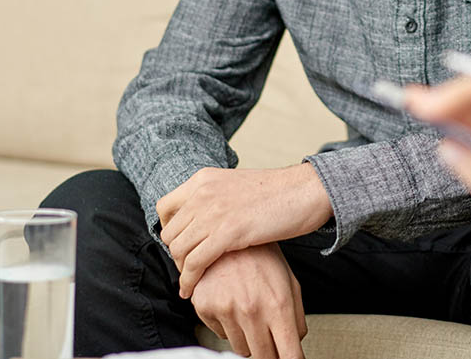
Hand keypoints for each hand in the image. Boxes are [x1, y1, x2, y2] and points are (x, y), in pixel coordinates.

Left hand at [157, 164, 331, 297]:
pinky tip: (191, 290)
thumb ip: (216, 197)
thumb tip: (203, 218)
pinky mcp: (228, 232)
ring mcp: (214, 212)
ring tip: (191, 281)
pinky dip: (188, 281)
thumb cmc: (279, 193)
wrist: (306, 190)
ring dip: (182, 270)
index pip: (165, 207)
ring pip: (178, 250)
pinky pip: (194, 263)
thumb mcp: (237, 186)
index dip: (168, 230)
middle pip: (169, 232)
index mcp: (204, 178)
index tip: (180, 244)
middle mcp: (203, 193)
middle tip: (189, 267)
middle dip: (176, 254)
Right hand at [190, 245, 307, 358]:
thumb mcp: (289, 282)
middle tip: (270, 339)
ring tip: (250, 311)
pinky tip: (232, 303)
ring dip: (248, 338)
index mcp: (278, 305)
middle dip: (269, 352)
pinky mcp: (206, 307)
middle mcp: (252, 310)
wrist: (229, 230)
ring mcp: (227, 310)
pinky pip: (220, 335)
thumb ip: (296, 317)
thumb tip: (296, 343)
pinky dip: (228, 326)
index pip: (289, 355)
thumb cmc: (262, 256)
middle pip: (263, 357)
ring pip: (241, 349)